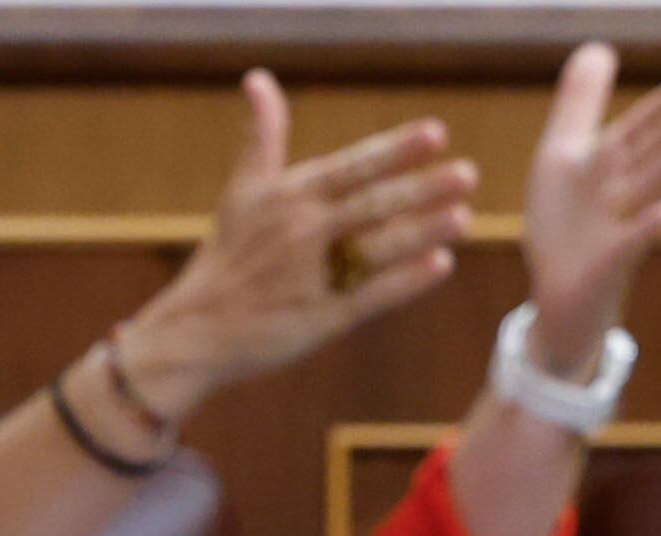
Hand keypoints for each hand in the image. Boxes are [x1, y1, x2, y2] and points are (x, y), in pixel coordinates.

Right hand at [114, 73, 474, 414]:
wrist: (194, 332)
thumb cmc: (227, 257)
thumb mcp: (242, 191)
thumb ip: (262, 136)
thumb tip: (258, 78)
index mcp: (288, 198)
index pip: (350, 167)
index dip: (393, 150)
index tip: (434, 133)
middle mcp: (301, 234)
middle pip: (370, 205)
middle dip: (419, 190)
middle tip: (467, 174)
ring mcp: (311, 279)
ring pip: (375, 250)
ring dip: (420, 232)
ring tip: (463, 216)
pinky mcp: (318, 321)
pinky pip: (368, 298)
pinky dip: (404, 282)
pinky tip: (439, 265)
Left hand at [519, 44, 660, 372]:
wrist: (558, 298)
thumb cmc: (565, 225)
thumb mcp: (561, 157)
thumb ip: (580, 104)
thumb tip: (599, 47)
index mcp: (604, 166)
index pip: (639, 128)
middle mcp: (615, 194)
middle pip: (647, 153)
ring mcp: (612, 231)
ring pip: (644, 191)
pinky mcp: (603, 268)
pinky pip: (628, 246)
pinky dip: (649, 228)